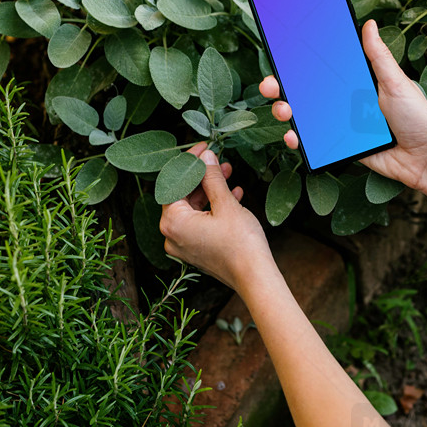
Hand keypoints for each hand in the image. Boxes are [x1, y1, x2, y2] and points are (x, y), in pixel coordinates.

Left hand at [159, 141, 276, 292]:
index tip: (203, 149)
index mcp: (172, 222)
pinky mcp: (196, 250)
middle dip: (201, 176)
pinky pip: (199, 222)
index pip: (173, 183)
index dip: (188, 163)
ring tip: (228, 174)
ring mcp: (183, 245)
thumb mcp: (225, 204)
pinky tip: (234, 194)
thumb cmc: (240, 243)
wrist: (255, 277)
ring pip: (192, 208)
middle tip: (217, 160)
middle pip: (181, 195)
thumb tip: (205, 157)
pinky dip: (212, 208)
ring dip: (209, 190)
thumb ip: (212, 178)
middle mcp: (171, 235)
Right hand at [259, 18, 426, 190]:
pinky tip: (293, 136)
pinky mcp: (340, 147)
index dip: (300, 61)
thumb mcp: (396, 82)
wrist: (425, 158)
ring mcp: (340, 125)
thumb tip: (369, 24)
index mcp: (357, 81)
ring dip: (286, 111)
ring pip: (305, 116)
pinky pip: (314, 142)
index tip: (281, 53)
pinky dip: (299, 140)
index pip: (324, 67)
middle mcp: (345, 101)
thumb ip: (378, 57)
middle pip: (306, 91)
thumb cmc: (417, 118)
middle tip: (271, 84)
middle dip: (283, 86)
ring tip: (283, 110)